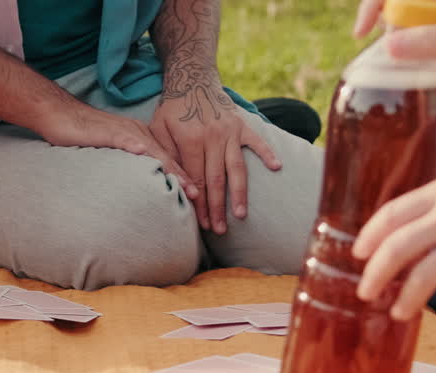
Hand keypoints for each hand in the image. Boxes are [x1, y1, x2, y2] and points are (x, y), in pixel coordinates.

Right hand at [40, 105, 197, 196]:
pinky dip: (136, 147)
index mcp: (140, 139)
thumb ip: (126, 165)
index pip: (165, 160)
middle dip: (184, 176)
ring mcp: (124, 131)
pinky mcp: (109, 131)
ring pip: (152, 151)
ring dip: (169, 167)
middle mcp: (137, 133)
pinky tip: (144, 154)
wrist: (61, 116)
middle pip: (165, 157)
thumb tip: (137, 186)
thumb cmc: (83, 138)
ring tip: (184, 184)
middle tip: (200, 196)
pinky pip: (125, 139)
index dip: (182, 176)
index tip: (197, 195)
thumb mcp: (110, 155)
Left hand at [149, 83, 279, 233]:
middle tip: (220, 229)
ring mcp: (230, 132)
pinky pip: (257, 141)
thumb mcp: (159, 130)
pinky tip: (276, 168)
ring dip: (239, 193)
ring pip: (236, 168)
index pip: (197, 179)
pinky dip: (267, 153)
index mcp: (191, 141)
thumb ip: (167, 155)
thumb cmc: (171, 110)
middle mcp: (213, 138)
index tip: (202, 224)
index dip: (200, 203)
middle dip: (218, 207)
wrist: (191, 80)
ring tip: (241, 214)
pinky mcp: (242, 125)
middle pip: (216, 180)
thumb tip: (176, 184)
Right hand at [353, 0, 435, 85]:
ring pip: (409, 29)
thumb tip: (390, 47)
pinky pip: (423, 45)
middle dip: (389, 31)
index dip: (373, 6)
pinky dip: (419, 60)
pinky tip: (433, 71)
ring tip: (414, 66)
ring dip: (404, 49)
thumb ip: (432, 41)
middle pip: (398, 9)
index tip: (363, 33)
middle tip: (396, 53)